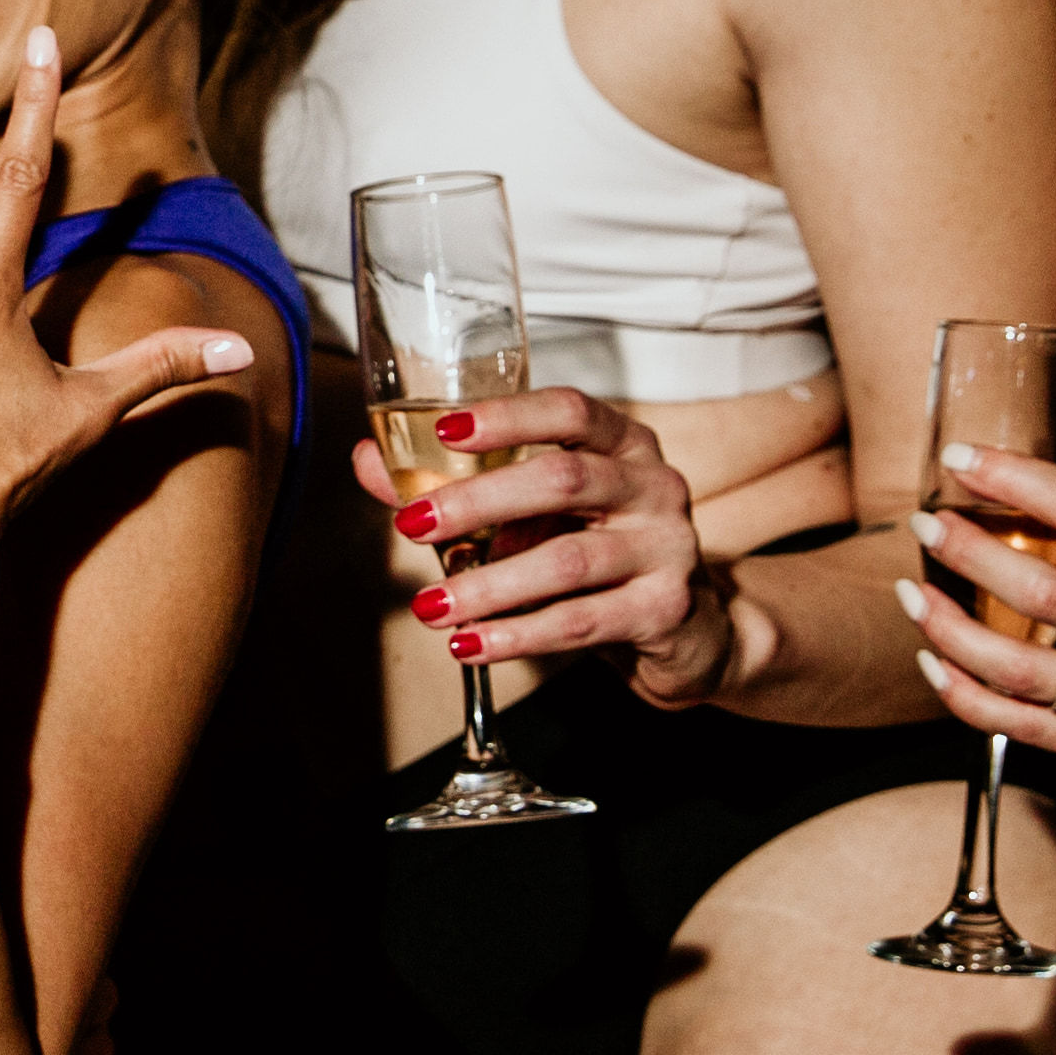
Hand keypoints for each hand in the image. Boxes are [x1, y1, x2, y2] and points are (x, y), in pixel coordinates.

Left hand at [358, 386, 746, 701]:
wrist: (685, 629)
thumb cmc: (597, 553)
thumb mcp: (536, 513)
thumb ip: (457, 485)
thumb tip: (370, 460)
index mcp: (623, 444)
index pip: (570, 411)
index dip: (509, 416)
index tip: (446, 429)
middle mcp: (653, 485)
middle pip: (563, 480)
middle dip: (478, 502)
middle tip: (412, 525)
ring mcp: (667, 546)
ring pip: (568, 560)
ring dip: (489, 585)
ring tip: (431, 606)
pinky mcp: (665, 608)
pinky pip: (581, 621)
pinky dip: (517, 634)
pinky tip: (473, 644)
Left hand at [895, 443, 1055, 770]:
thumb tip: (1017, 499)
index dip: (1014, 477)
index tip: (962, 459)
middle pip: (1040, 593)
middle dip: (967, 553)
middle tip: (927, 524)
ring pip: (1017, 667)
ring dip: (950, 629)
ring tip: (915, 594)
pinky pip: (1020, 725)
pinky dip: (965, 695)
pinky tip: (935, 663)